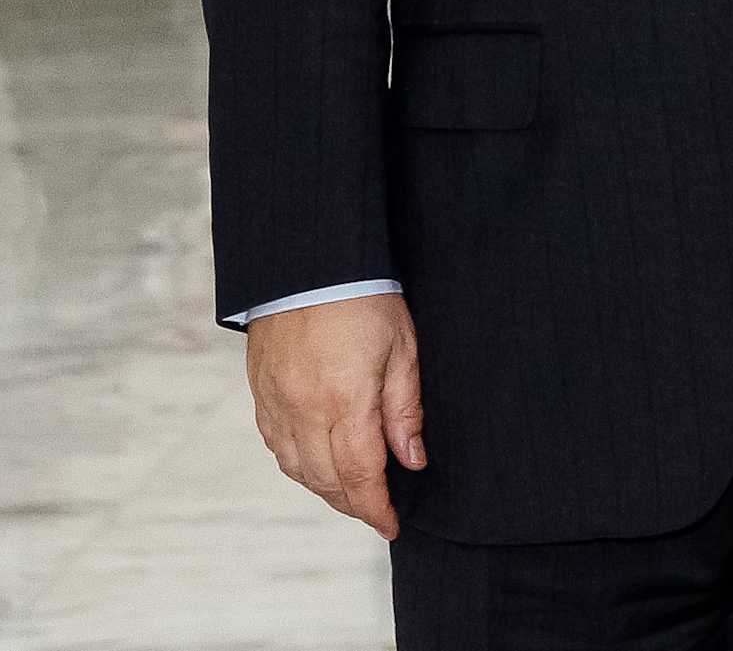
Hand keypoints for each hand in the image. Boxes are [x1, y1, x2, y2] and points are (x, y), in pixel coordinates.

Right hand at [244, 292, 423, 538]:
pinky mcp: (261, 395)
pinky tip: (318, 464)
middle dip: (354, 504)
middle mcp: (303, 412)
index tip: (391, 525)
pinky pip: (278, 447)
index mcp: (343, 403)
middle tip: (378, 513)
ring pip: (298, 469)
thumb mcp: (402, 350)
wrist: (308, 264)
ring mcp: (276, 405)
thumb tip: (412, 460)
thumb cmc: (363, 299)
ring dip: (326, 489)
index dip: (376, 507)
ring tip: (354, 494)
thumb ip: (405, 410)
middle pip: (327, 480)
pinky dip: (300, 466)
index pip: (360, 476)